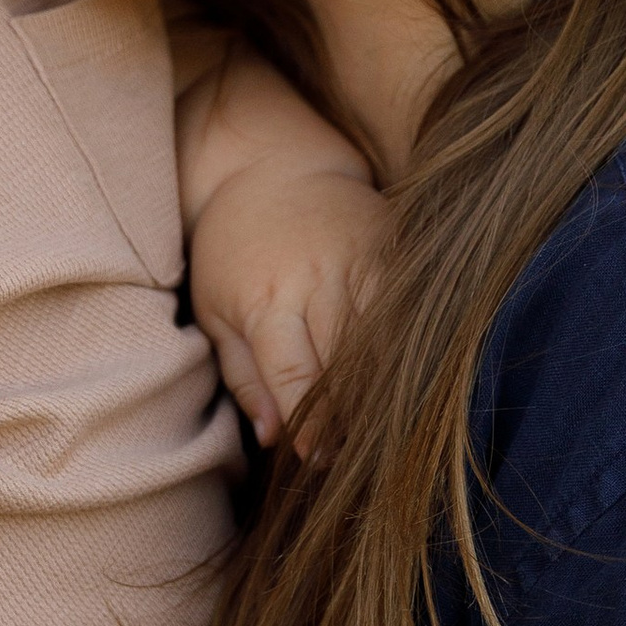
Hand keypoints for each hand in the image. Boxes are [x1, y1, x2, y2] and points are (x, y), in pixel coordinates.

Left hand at [187, 158, 392, 449]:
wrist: (268, 169)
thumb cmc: (231, 253)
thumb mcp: (216, 314)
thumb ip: (243, 378)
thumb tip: (272, 438)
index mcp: (267, 302)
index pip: (296, 376)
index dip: (311, 423)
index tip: (318, 457)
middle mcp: (318, 281)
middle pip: (347, 366)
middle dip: (351, 416)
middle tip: (354, 455)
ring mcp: (361, 262)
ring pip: (385, 340)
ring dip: (385, 387)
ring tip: (383, 425)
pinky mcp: (393, 249)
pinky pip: (409, 307)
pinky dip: (409, 343)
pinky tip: (408, 375)